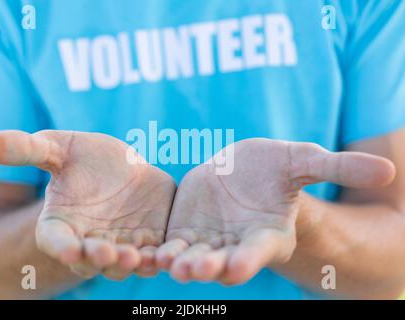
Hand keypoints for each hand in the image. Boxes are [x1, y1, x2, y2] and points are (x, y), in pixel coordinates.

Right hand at [0, 130, 175, 278]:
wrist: (120, 168)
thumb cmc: (83, 158)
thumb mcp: (57, 147)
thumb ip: (27, 148)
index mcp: (61, 224)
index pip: (56, 240)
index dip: (62, 246)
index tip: (71, 248)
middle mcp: (90, 241)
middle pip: (93, 257)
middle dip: (102, 258)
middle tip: (111, 254)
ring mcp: (122, 244)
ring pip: (126, 262)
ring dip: (133, 264)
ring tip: (143, 259)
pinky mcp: (150, 240)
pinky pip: (156, 254)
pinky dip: (161, 257)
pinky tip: (171, 254)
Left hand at [156, 138, 394, 284]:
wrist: (244, 170)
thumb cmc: (278, 168)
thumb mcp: (304, 160)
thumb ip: (337, 166)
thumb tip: (388, 167)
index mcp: (266, 235)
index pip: (258, 252)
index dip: (248, 260)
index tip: (235, 267)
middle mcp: (235, 245)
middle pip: (220, 260)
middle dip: (207, 266)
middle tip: (192, 270)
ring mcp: (206, 241)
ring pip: (190, 256)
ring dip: (177, 262)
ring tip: (163, 262)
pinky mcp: (183, 231)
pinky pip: (169, 243)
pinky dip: (156, 250)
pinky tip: (140, 251)